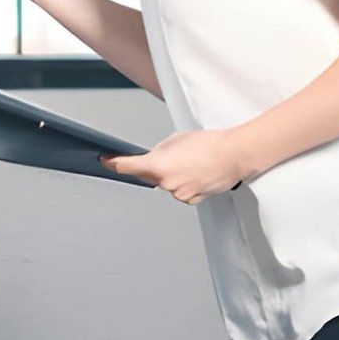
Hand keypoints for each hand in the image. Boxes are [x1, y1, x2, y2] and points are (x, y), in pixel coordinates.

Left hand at [102, 129, 253, 205]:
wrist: (233, 154)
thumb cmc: (208, 144)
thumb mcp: (175, 140)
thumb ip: (159, 152)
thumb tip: (152, 160)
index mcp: (158, 166)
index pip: (127, 167)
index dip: (114, 164)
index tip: (105, 162)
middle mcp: (166, 183)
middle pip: (149, 176)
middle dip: (153, 167)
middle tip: (172, 156)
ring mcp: (179, 194)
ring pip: (166, 185)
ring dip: (171, 175)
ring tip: (191, 162)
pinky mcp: (192, 199)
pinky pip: (180, 192)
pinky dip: (184, 184)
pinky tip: (196, 173)